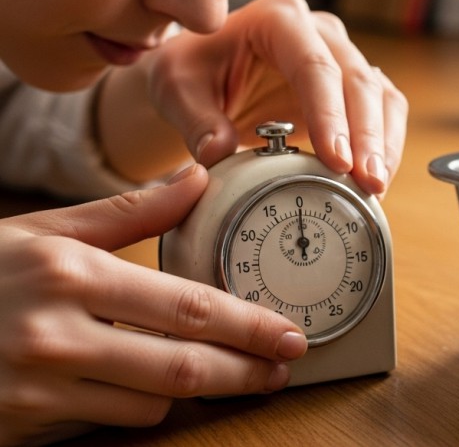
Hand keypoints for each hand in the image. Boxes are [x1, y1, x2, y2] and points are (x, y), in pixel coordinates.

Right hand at [0, 165, 307, 445]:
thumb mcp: (45, 229)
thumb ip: (128, 212)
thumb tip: (197, 178)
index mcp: (72, 274)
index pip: (187, 308)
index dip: (248, 327)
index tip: (290, 334)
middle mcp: (58, 335)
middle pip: (181, 368)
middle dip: (243, 373)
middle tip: (283, 368)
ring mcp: (38, 388)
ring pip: (150, 407)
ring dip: (195, 394)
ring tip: (230, 376)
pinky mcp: (25, 424)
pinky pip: (106, 427)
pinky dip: (139, 411)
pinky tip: (154, 392)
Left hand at [146, 0, 407, 194]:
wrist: (208, 75)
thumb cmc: (193, 71)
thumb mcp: (176, 87)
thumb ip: (195, 118)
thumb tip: (220, 152)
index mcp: (278, 19)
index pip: (314, 66)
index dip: (329, 114)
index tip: (337, 160)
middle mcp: (320, 31)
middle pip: (357, 81)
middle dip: (367, 136)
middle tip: (367, 182)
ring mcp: (343, 57)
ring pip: (381, 95)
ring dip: (384, 143)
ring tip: (376, 187)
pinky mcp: (354, 86)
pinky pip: (385, 111)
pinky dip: (386, 145)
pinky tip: (376, 179)